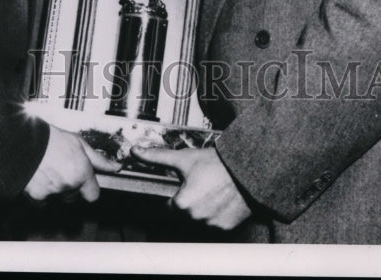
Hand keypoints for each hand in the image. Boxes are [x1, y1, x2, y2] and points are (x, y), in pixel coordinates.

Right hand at [25, 125, 119, 202]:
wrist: (24, 141)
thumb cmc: (51, 138)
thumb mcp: (79, 143)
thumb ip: (98, 159)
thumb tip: (115, 167)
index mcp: (82, 172)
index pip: (93, 195)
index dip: (89, 188)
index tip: (85, 182)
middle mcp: (69, 184)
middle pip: (75, 196)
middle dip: (71, 187)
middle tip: (62, 169)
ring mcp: (53, 192)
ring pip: (59, 198)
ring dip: (56, 190)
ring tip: (49, 170)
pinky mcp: (37, 196)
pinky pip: (42, 202)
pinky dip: (40, 193)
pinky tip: (38, 177)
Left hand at [131, 145, 251, 229]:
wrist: (245, 169)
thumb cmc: (214, 164)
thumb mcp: (183, 158)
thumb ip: (157, 157)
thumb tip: (136, 152)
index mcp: (181, 204)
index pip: (168, 207)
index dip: (173, 197)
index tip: (181, 190)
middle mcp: (194, 218)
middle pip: (184, 214)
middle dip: (188, 202)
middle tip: (199, 186)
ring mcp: (211, 225)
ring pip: (199, 220)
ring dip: (201, 209)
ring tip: (211, 191)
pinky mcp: (225, 228)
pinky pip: (215, 224)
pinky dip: (216, 214)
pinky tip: (220, 200)